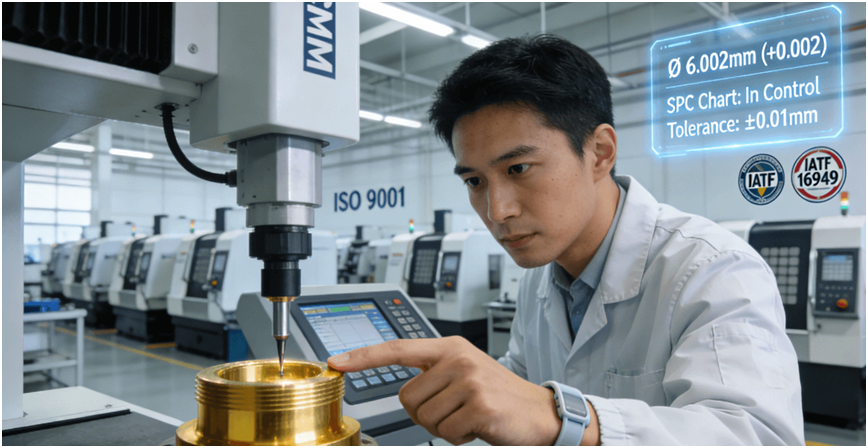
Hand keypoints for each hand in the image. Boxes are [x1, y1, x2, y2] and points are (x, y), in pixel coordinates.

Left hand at [328, 336, 561, 445]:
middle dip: (426, 414)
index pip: (398, 348)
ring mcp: (469, 380)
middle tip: (455, 411)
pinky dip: (459, 438)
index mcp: (449, 347)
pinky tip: (479, 427)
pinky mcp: (479, 405)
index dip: (364, 357)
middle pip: (407, 397)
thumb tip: (401, 390)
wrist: (540, 413)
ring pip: (424, 418)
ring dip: (444, 427)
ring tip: (469, 416)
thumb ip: (434, 372)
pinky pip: (445, 432)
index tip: (336, 363)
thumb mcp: (466, 372)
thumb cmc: (498, 395)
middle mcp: (457, 358)